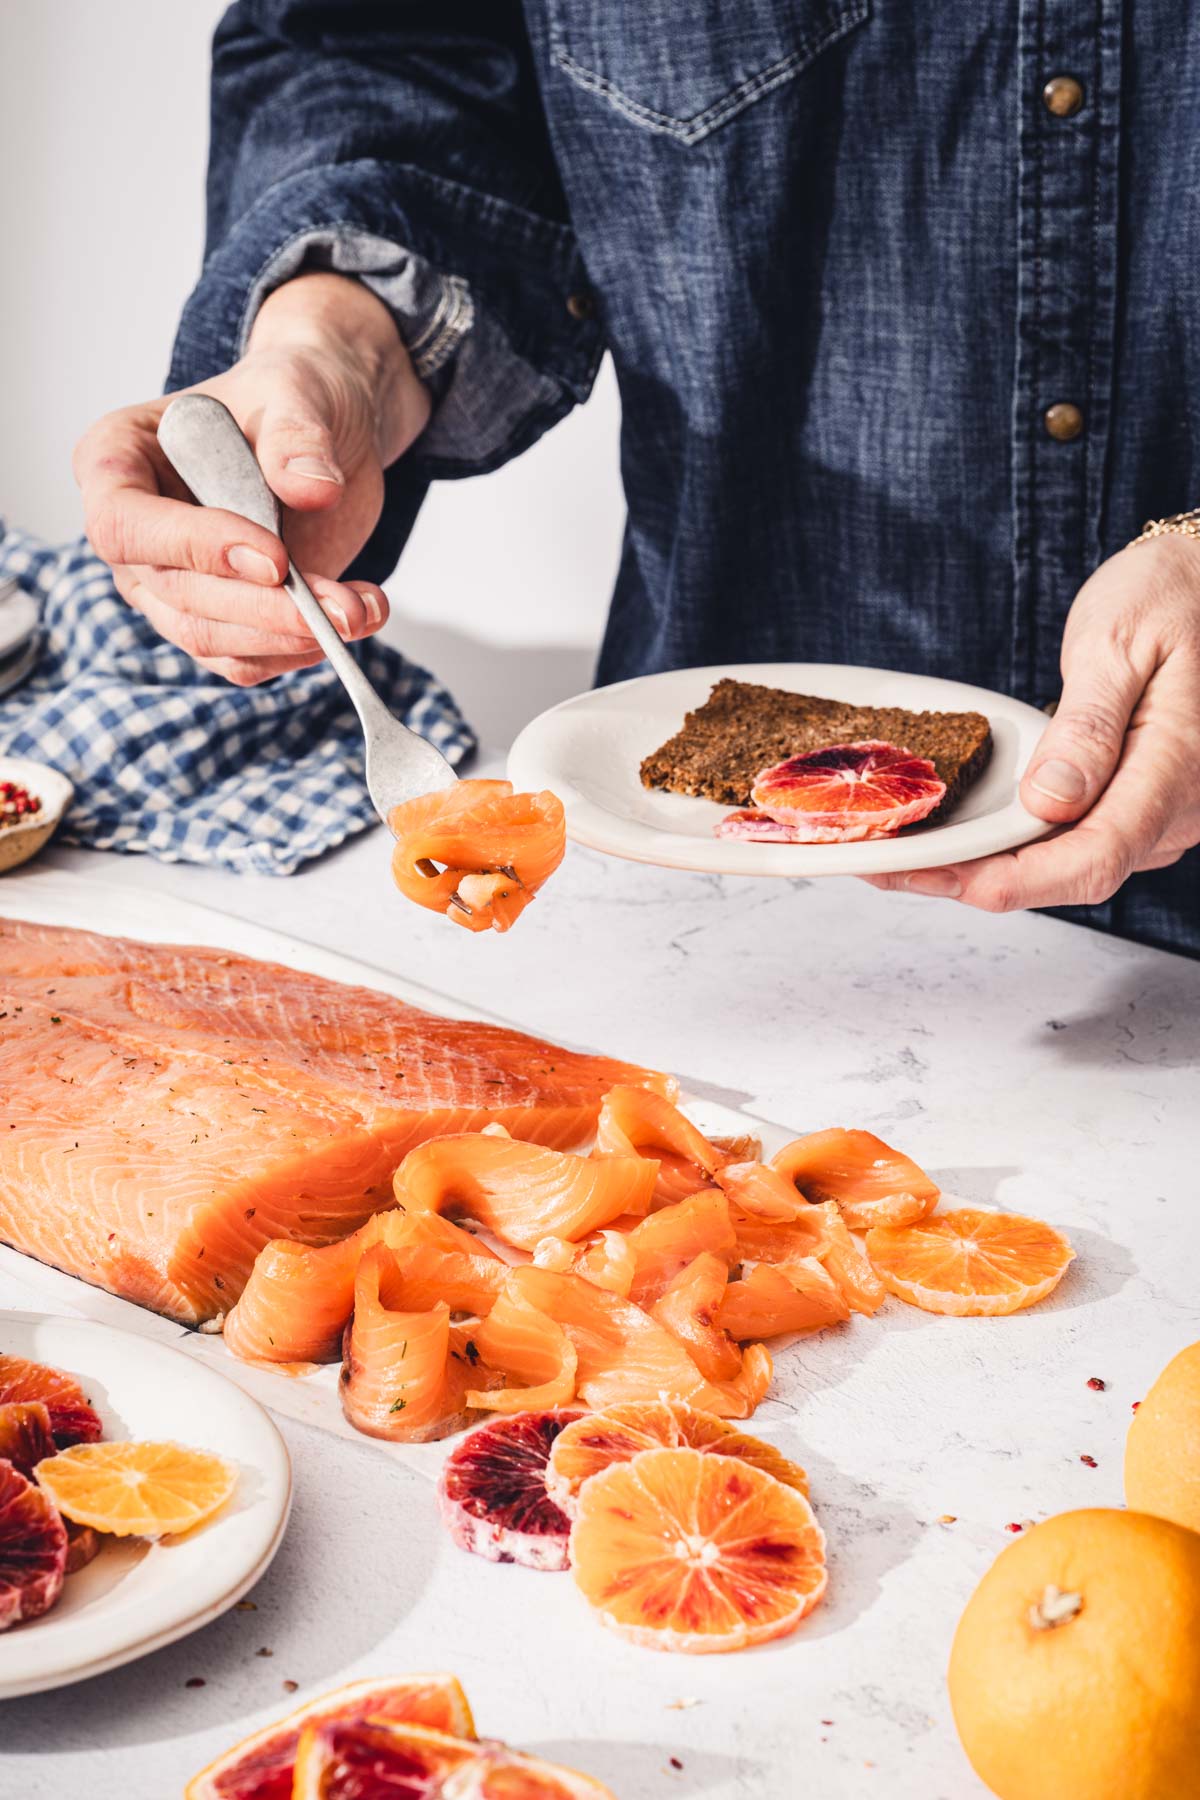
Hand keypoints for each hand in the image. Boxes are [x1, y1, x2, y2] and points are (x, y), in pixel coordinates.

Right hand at [73, 273, 430, 684]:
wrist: (329, 428)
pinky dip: (304, 649)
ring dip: (289, 637)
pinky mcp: (221, 616)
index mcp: (118, 459)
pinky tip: (361, 614)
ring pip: (210, 639)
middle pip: (176, 596)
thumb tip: (313, 488)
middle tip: (339, 608)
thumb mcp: (299, 389)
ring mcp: (172, 582)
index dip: (194, 548)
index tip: (274, 558)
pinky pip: (247, 658)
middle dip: (262, 610)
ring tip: (361, 610)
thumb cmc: (292, 395)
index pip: (124, 524)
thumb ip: (298, 434)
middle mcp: (135, 532)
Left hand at [864, 536, 1199, 910]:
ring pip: (1072, 865)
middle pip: (1074, 874)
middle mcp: (1180, 810)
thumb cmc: (1168, 597)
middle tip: (892, 865)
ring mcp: (1164, 816)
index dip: (1014, 882)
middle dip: (980, 878)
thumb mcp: (1117, 642)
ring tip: (910, 851)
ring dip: (994, 865)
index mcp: (1178, 770)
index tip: (942, 876)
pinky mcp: (1142, 807)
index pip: (1093, 858)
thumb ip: (1088, 725)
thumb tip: (1050, 801)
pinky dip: (1018, 843)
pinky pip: (1078, 842)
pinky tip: (965, 830)